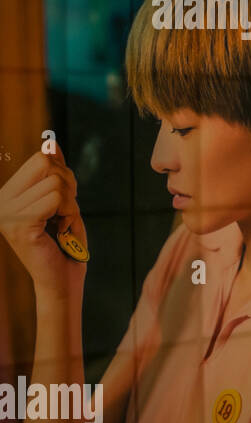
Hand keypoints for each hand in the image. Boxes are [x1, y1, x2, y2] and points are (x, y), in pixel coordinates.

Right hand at [0, 146, 87, 295]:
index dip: (63, 175)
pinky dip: (70, 215)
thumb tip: (50, 143)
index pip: (41, 159)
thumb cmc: (65, 242)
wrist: (62, 279)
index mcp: (8, 193)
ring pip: (56, 184)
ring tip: (62, 226)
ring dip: (71, 206)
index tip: (63, 201)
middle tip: (65, 213)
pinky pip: (58, 200)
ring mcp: (7, 213)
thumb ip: (55, 172)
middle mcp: (1, 201)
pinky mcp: (19, 224)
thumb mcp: (63, 201)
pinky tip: (62, 232)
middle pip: (47, 165)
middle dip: (69, 186)